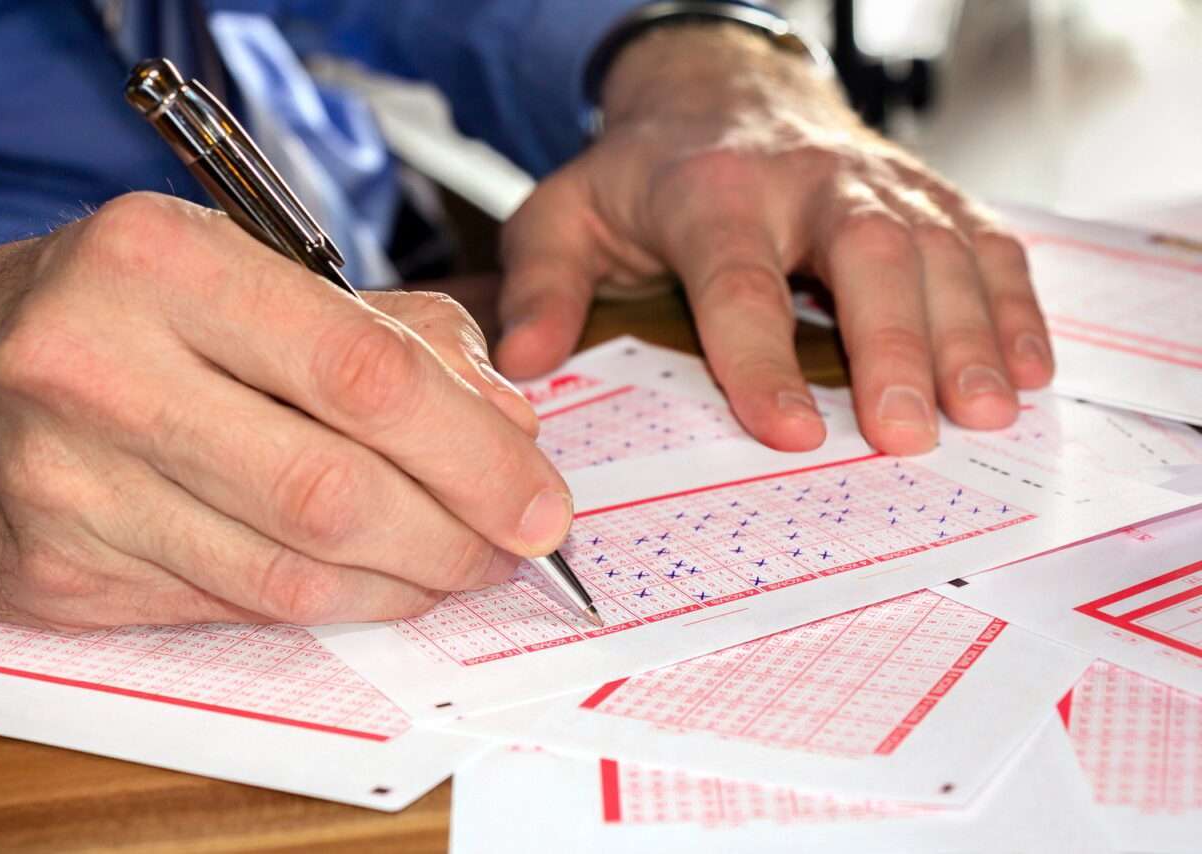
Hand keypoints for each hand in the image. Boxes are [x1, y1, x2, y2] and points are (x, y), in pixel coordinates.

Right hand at [0, 193, 567, 630]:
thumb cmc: (113, 309)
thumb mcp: (242, 272)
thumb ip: (388, 334)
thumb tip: (505, 423)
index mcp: (161, 263)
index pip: (363, 374)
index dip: (475, 451)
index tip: (541, 496)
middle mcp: (100, 371)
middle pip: (334, 487)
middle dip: (457, 531)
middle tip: (516, 543)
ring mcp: (70, 486)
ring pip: (290, 568)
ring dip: (405, 578)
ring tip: (460, 563)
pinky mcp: (62, 576)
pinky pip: (237, 605)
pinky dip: (331, 599)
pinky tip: (374, 579)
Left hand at [495, 24, 1053, 455]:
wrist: (718, 92)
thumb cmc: (643, 175)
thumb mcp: (565, 217)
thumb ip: (542, 287)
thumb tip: (525, 366)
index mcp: (709, 192)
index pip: (739, 280)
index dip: (763, 360)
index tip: (792, 434)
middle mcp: (804, 180)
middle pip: (866, 254)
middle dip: (892, 346)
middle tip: (906, 435)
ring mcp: (875, 181)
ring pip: (938, 248)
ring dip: (968, 334)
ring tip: (983, 414)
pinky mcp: (923, 192)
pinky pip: (983, 240)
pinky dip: (1013, 303)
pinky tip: (1028, 368)